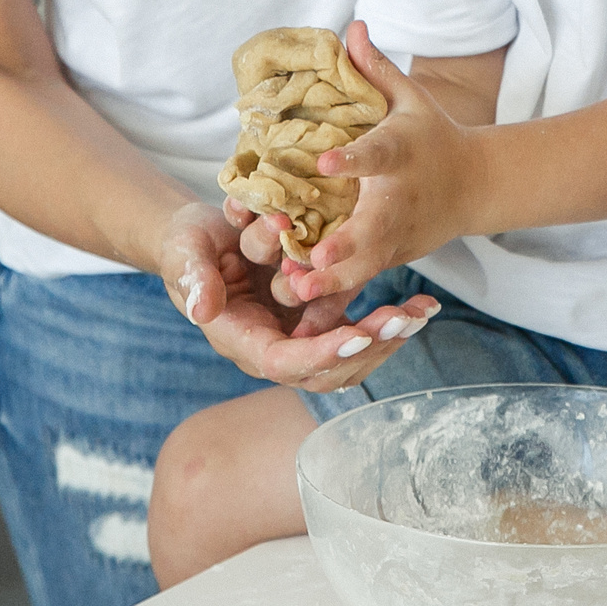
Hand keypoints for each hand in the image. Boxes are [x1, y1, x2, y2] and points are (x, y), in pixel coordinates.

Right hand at [158, 198, 438, 390]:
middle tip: (403, 319)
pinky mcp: (314, 314)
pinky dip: (386, 319)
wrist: (197, 239)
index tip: (359, 333)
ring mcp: (297, 332)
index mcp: (243, 340)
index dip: (322, 352)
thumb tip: (202, 310)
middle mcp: (275, 344)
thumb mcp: (184, 256)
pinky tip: (419, 304)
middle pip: (326, 366)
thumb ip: (193, 281)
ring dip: (386, 335)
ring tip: (421, 311)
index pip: (286, 362)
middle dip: (368, 345)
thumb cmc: (185, 247)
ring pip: (349, 351)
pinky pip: (356, 328)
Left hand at [276, 22, 479, 302]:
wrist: (476, 185)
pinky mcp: (394, 256)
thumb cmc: (432, 135)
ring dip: (334, 277)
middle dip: (346, 243)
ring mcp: (399, 234)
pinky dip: (339, 289)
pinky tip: (303, 300)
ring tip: (297, 288)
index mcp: (401, 153)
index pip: (376, 154)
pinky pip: (364, 276)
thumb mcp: (411, 98)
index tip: (324, 160)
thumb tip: (351, 26)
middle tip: (314, 254)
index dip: (352, 158)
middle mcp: (400, 198)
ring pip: (366, 262)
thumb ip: (376, 69)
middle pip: (373, 225)